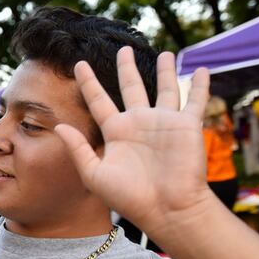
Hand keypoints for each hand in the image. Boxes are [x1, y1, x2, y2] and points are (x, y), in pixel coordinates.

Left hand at [54, 47, 213, 237]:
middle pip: (131, 87)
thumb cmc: (128, 197)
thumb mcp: (94, 174)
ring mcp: (164, 123)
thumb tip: (58, 126)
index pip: (98, 101)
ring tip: (165, 53)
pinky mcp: (187, 126)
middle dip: (126, 68)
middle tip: (123, 49)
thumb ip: (77, 149)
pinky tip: (201, 69)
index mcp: (116, 132)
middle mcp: (139, 124)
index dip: (88, 83)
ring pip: (164, 89)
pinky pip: (194, 100)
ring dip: (165, 71)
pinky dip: (199, 85)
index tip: (78, 65)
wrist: (165, 209)